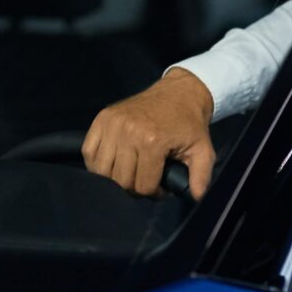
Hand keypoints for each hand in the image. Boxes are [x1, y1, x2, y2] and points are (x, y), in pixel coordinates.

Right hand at [82, 69, 215, 198]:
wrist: (178, 93)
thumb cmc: (189, 124)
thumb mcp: (202, 150)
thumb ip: (201, 176)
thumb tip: (198, 198)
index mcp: (153, 141)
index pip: (143, 186)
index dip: (155, 191)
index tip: (162, 183)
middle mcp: (129, 132)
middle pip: (122, 181)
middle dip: (135, 187)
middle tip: (147, 177)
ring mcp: (113, 124)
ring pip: (103, 171)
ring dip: (116, 177)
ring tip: (131, 171)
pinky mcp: (102, 118)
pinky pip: (89, 152)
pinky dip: (97, 164)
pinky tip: (113, 163)